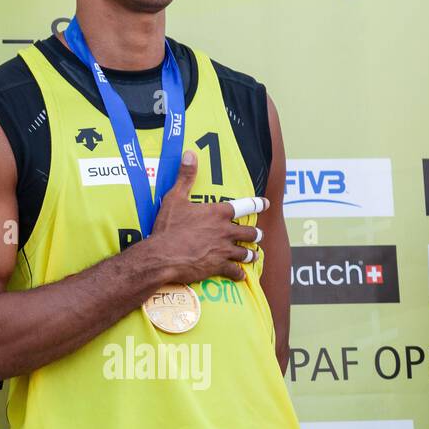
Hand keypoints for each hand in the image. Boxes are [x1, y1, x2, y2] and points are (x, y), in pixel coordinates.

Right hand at [145, 150, 262, 283]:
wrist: (163, 255)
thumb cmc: (168, 227)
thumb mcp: (174, 198)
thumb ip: (185, 177)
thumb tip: (190, 154)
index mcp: (217, 213)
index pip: (245, 206)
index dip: (258, 204)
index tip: (266, 203)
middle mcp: (225, 231)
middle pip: (250, 232)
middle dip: (255, 234)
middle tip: (257, 235)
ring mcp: (224, 250)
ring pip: (246, 253)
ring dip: (250, 254)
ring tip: (252, 255)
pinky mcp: (219, 267)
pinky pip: (236, 271)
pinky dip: (238, 273)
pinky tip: (240, 275)